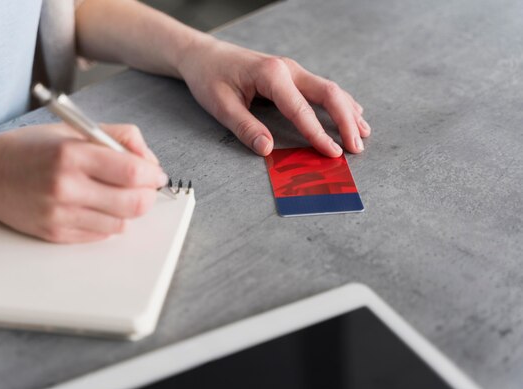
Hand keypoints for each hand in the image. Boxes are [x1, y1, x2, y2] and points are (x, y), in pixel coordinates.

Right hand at [0, 124, 166, 242]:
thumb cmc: (29, 149)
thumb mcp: (73, 130)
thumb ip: (117, 137)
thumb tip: (149, 160)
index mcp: (72, 154)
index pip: (133, 172)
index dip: (152, 174)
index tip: (155, 173)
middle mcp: (66, 187)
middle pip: (133, 203)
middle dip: (147, 195)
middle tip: (144, 187)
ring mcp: (60, 214)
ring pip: (121, 223)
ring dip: (128, 210)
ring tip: (115, 195)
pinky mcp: (55, 234)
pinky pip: (101, 235)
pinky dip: (108, 222)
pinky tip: (96, 206)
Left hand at [178, 38, 370, 156]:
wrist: (204, 55)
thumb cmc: (210, 78)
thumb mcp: (221, 105)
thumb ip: (245, 127)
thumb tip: (268, 149)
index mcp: (272, 75)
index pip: (301, 109)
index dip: (318, 134)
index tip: (333, 154)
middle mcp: (288, 69)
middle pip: (328, 93)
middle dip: (345, 121)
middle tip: (356, 148)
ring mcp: (293, 71)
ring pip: (330, 90)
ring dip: (348, 112)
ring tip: (362, 135)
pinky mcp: (292, 76)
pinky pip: (322, 89)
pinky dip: (339, 104)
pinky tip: (352, 115)